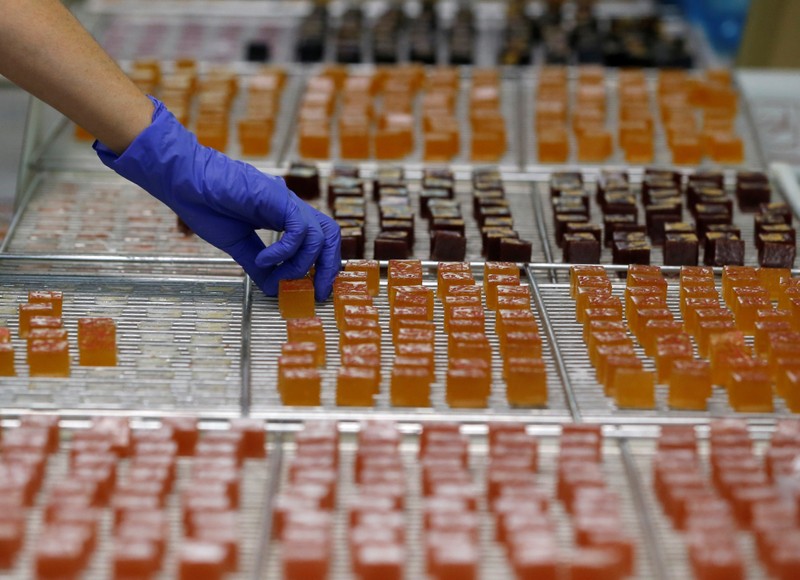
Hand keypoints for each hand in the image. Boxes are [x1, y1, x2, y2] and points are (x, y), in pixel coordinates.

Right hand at [94, 97, 340, 299]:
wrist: (184, 183)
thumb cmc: (206, 205)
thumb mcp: (238, 244)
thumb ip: (258, 266)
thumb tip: (273, 289)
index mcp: (284, 217)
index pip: (319, 240)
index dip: (324, 264)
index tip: (316, 288)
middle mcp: (290, 208)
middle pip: (329, 235)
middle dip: (328, 266)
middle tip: (317, 291)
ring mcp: (285, 201)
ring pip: (318, 234)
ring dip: (301, 263)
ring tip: (277, 275)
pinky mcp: (276, 197)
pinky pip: (297, 229)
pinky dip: (285, 251)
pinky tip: (265, 260)